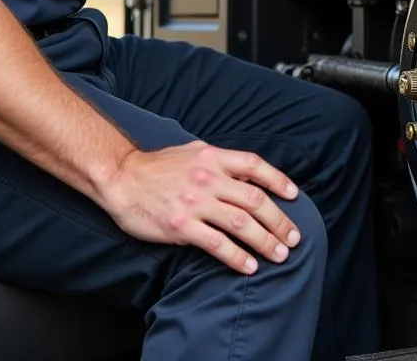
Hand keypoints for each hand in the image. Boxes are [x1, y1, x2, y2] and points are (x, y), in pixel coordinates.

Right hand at [99, 142, 301, 274]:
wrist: (122, 179)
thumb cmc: (157, 166)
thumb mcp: (191, 151)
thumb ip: (217, 160)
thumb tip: (244, 173)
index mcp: (211, 157)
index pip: (254, 165)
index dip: (278, 180)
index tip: (294, 196)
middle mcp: (207, 178)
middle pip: (254, 200)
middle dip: (279, 221)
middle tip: (293, 238)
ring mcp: (195, 202)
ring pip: (241, 224)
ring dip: (265, 241)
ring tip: (280, 255)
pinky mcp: (181, 226)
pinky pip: (217, 244)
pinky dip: (238, 257)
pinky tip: (249, 266)